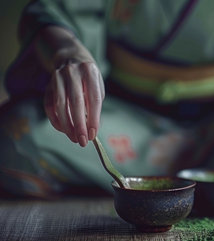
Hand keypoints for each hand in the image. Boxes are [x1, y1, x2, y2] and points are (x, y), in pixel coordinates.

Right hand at [37, 26, 104, 146]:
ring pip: (60, 105)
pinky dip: (56, 120)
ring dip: (67, 125)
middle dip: (79, 125)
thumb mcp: (96, 86)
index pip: (93, 98)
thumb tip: (92, 129)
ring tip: (74, 138)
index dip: (94, 118)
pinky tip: (63, 130)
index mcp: (90, 71)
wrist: (70, 56)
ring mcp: (58, 77)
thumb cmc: (88, 77)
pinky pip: (49, 105)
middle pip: (76, 102)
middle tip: (83, 141)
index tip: (94, 134)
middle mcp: (73, 72)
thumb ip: (95, 105)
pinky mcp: (47, 84)